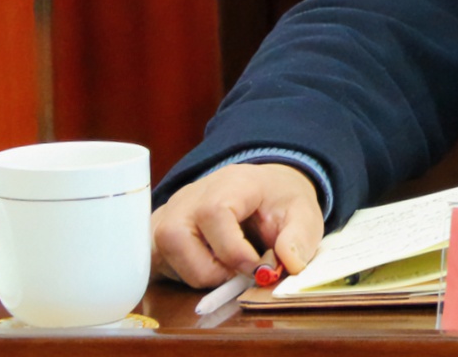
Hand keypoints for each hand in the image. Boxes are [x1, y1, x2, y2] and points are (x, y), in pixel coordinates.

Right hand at [150, 162, 324, 286]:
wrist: (261, 191)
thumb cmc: (278, 202)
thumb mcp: (302, 213)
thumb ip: (299, 237)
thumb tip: (289, 263)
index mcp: (228, 183)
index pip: (213, 212)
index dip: (232, 250)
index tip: (256, 268)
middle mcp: (190, 196)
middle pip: (176, 237)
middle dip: (211, 269)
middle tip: (239, 272)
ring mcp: (169, 213)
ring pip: (163, 254)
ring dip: (197, 274)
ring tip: (224, 268)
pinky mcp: (157, 233)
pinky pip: (156, 260)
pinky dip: (181, 273)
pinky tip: (206, 265)